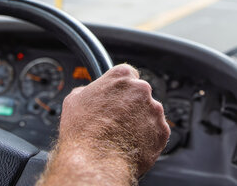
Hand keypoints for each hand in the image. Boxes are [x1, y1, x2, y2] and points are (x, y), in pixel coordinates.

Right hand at [37, 64, 169, 185]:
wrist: (95, 161)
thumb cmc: (82, 132)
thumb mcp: (73, 100)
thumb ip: (87, 90)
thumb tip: (88, 92)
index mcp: (121, 76)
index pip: (128, 74)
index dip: (120, 89)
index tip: (116, 97)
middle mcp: (141, 90)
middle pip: (140, 94)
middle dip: (131, 105)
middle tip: (116, 120)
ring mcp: (154, 110)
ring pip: (149, 113)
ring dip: (140, 121)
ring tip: (122, 136)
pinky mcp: (162, 131)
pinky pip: (157, 132)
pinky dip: (148, 138)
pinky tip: (131, 144)